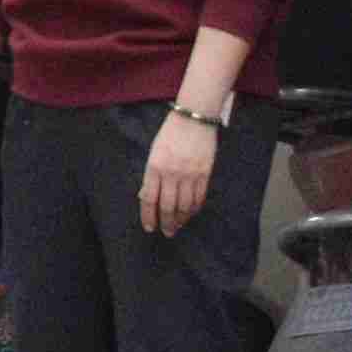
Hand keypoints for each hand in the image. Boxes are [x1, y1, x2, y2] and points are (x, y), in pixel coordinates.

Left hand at [138, 106, 219, 236]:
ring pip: (184, 206)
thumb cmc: (170, 135)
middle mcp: (171, 174)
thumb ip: (151, 175)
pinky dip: (194, 209)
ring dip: (180, 219)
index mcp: (154, 168)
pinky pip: (199, 197)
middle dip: (166, 223)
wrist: (193, 118)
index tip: (149, 228)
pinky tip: (190, 213)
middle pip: (167, 207)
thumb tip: (147, 197)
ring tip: (178, 226)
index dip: (148, 216)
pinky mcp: (204, 173)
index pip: (149, 199)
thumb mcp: (154, 153)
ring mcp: (189, 174)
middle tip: (166, 232)